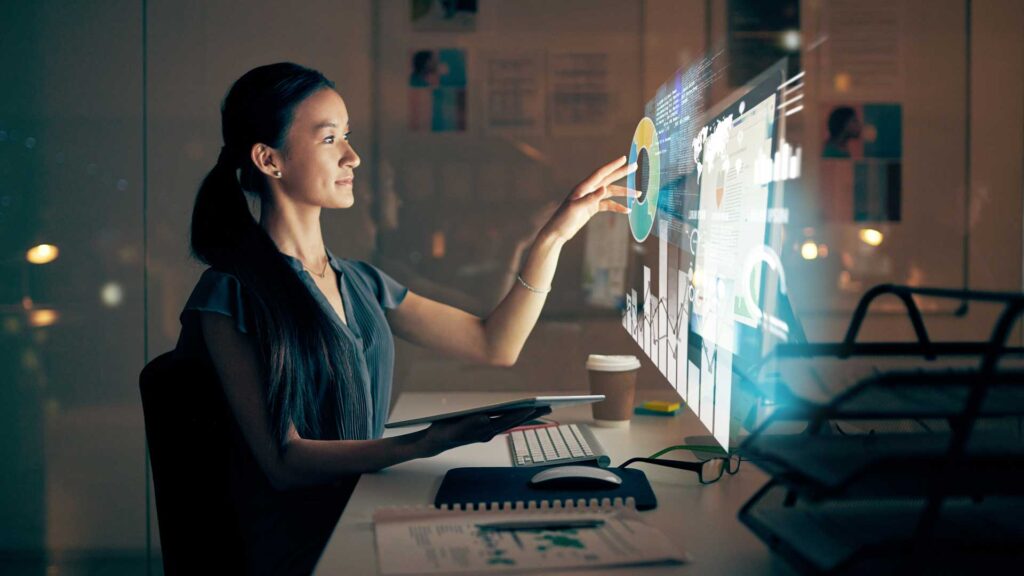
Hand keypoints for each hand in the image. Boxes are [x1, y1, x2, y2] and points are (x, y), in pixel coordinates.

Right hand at [418, 407, 551, 456]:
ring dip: (526, 416)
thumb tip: (485, 418)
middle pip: (513, 422)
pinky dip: (515, 417)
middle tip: (549, 407)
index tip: (535, 407)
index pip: (507, 420)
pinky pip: (503, 423)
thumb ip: (469, 424)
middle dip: (531, 414)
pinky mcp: (484, 430)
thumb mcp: (454, 428)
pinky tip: (522, 413)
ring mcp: (487, 431)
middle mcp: (488, 432)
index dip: (521, 413)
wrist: (435, 442)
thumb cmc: (444, 433)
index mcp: (483, 431)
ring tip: (541, 408)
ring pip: (511, 422)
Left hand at [540, 156, 636, 243]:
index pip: (601, 173)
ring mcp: (590, 198)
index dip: (613, 165)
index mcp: (583, 187)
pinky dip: (617, 206)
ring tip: (638, 194)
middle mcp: (588, 190)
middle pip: (608, 179)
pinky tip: (627, 210)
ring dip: (624, 193)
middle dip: (622, 173)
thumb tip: (605, 189)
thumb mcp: (576, 208)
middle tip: (635, 166)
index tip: (624, 159)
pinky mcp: (592, 207)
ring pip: (611, 192)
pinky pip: (608, 204)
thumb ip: (591, 198)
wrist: (557, 232)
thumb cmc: (563, 219)